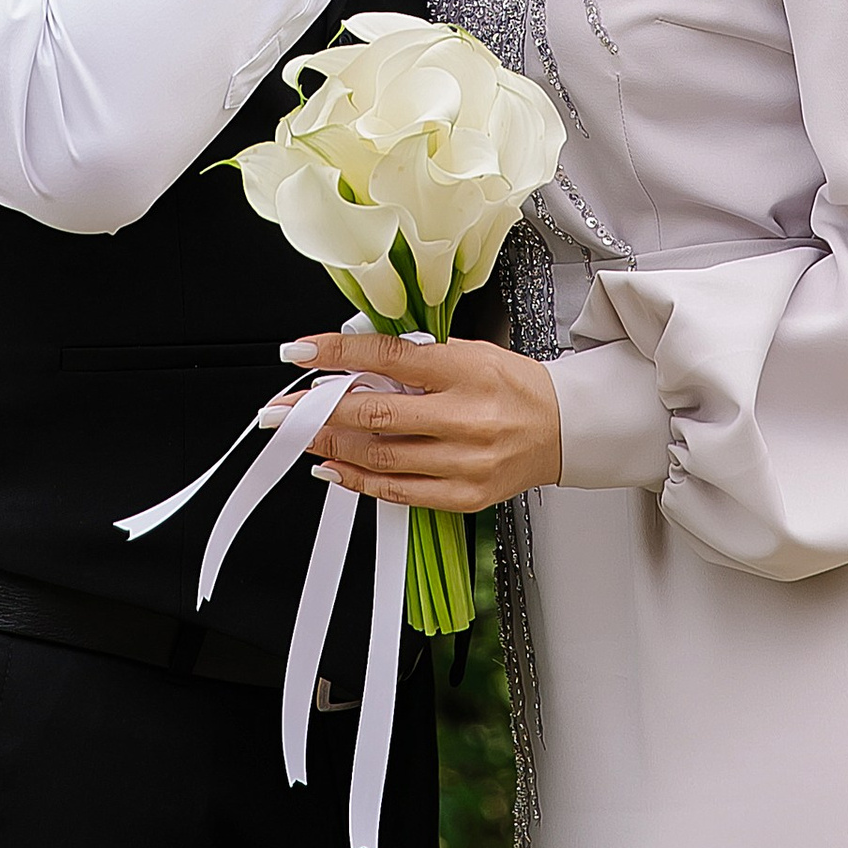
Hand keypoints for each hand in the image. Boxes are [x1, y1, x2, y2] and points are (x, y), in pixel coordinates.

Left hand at [292, 330, 563, 509]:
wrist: (563, 428)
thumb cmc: (513, 386)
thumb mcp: (467, 353)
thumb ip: (413, 361)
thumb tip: (353, 367)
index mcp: (466, 371)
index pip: (389, 357)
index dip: (337, 354)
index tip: (300, 352)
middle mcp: (466, 418)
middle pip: (376, 413)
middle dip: (319, 410)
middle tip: (283, 408)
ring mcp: (465, 462)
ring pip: (381, 456)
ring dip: (331, 446)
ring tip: (302, 436)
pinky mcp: (465, 496)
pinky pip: (400, 492)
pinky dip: (359, 480)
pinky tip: (334, 468)